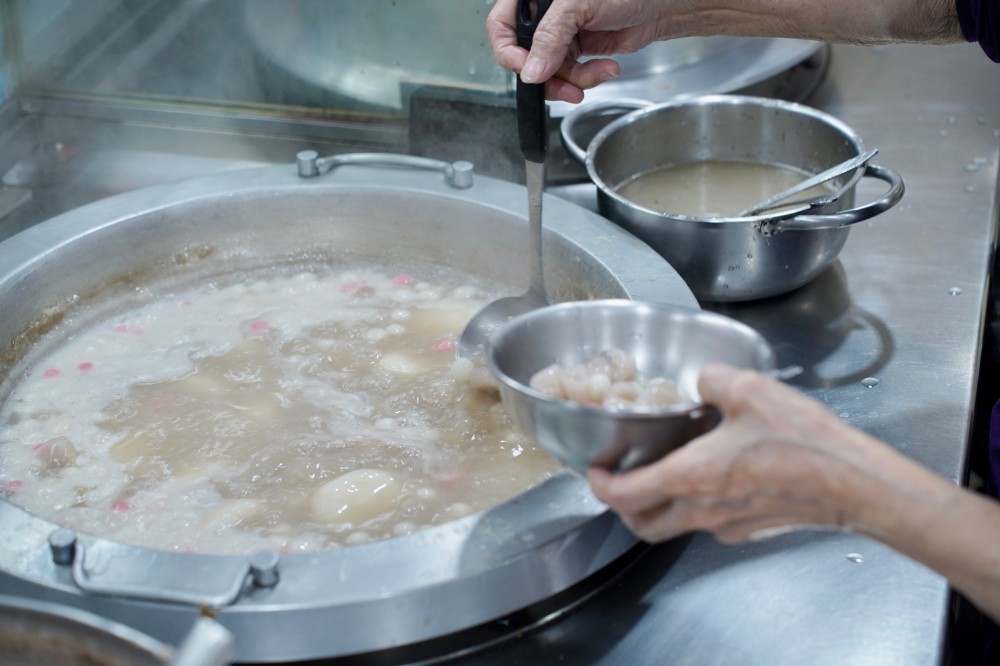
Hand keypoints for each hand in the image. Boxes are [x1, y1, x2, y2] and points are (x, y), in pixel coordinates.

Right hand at [486, 0, 664, 102]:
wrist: (661, 6)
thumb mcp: (579, 6)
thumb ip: (551, 37)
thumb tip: (531, 71)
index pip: (501, 26)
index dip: (508, 52)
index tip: (526, 69)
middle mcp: (544, 15)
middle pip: (525, 56)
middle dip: (547, 75)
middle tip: (565, 85)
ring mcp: (560, 35)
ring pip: (548, 72)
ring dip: (572, 80)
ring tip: (595, 75)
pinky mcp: (577, 50)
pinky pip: (569, 75)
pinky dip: (586, 78)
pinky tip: (605, 68)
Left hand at [588, 363, 887, 543]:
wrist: (855, 484)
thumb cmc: (805, 443)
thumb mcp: (749, 389)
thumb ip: (711, 379)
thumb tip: (701, 380)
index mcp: (691, 477)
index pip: (624, 495)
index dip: (599, 485)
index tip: (594, 471)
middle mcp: (703, 510)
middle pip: (642, 524)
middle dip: (621, 506)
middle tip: (619, 481)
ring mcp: (728, 525)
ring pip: (675, 526)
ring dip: (658, 506)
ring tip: (662, 474)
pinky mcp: (751, 529)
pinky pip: (710, 522)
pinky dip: (696, 505)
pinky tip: (712, 476)